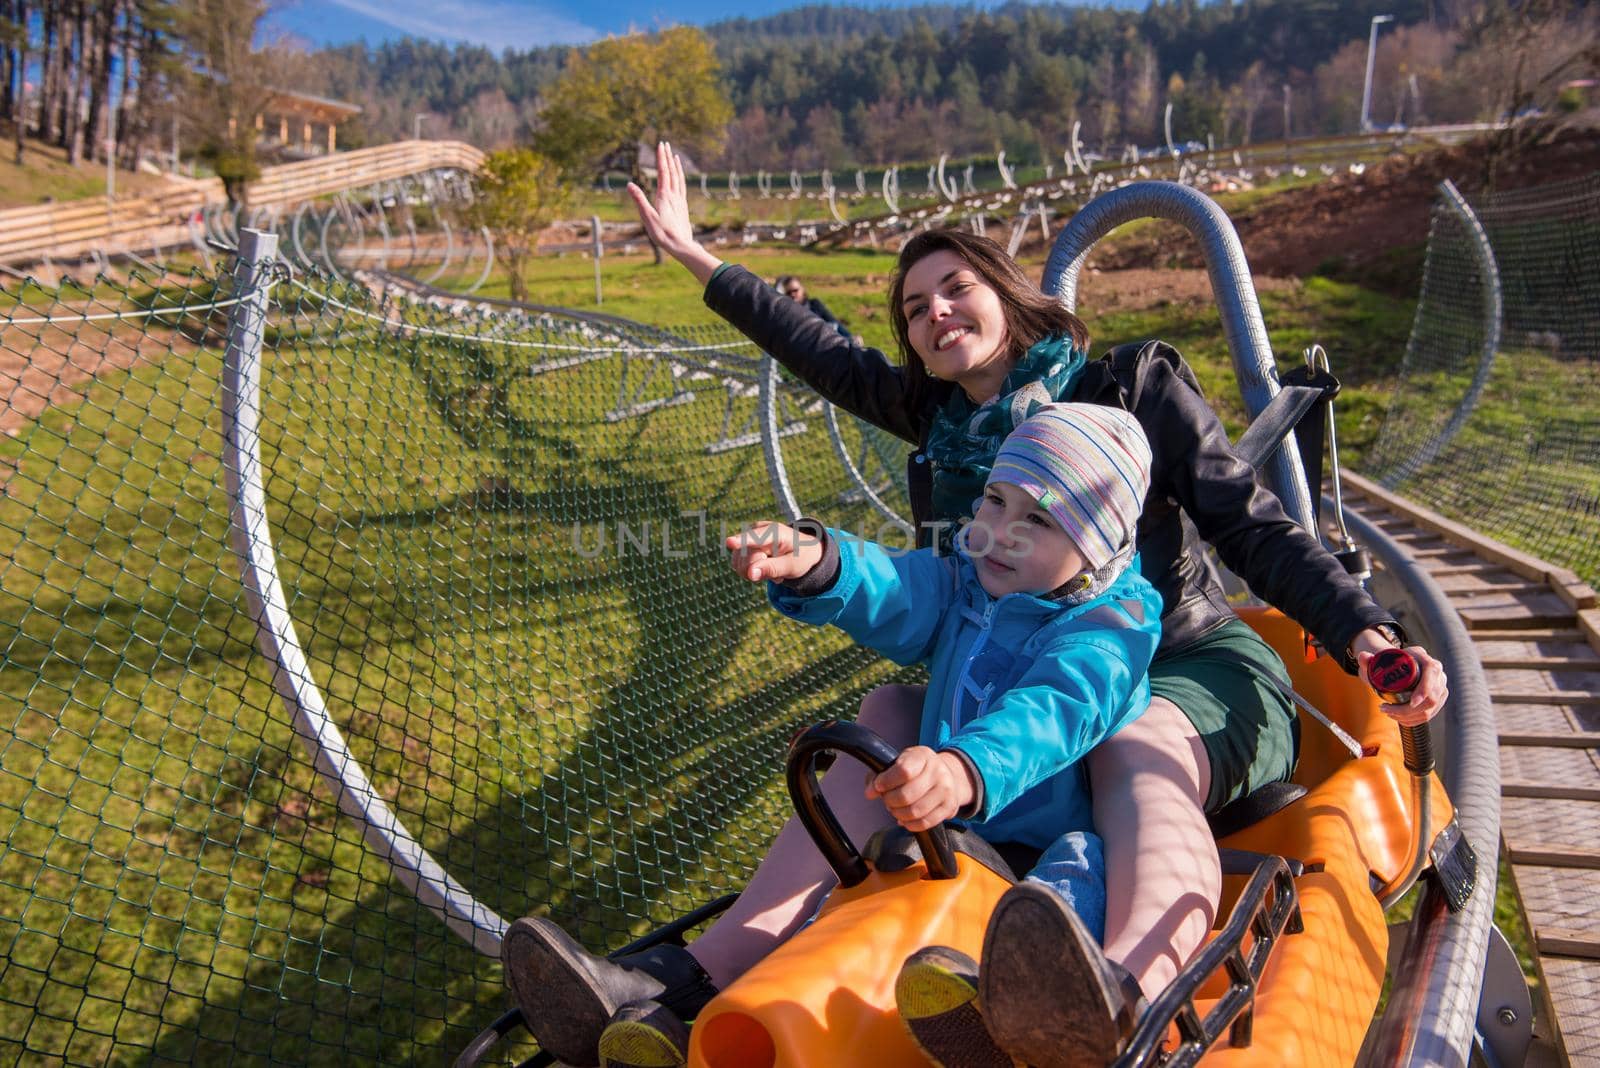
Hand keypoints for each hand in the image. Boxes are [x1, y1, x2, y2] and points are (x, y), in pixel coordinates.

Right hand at [626, 141, 722, 283]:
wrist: (681, 245)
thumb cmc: (662, 233)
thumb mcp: (647, 217)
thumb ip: (639, 199)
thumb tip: (629, 184)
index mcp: (664, 195)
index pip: (663, 171)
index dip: (661, 157)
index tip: (660, 144)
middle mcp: (674, 195)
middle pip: (672, 172)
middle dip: (668, 157)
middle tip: (666, 144)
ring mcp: (680, 201)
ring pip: (679, 179)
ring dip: (676, 166)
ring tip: (675, 156)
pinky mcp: (683, 208)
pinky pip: (682, 187)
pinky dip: (681, 178)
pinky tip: (680, 179)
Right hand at [725, 521, 822, 582]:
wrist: (802, 550)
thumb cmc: (800, 556)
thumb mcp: (792, 565)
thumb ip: (772, 568)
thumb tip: (750, 574)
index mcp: (774, 531)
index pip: (755, 537)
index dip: (740, 541)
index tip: (729, 542)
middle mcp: (757, 531)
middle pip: (746, 558)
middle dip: (759, 571)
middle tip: (778, 574)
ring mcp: (747, 539)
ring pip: (739, 563)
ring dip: (755, 573)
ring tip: (773, 568)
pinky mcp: (742, 547)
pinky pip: (738, 566)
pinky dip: (752, 572)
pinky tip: (765, 568)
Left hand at [865, 746, 975, 832]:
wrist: (947, 776)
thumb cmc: (916, 770)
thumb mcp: (898, 763)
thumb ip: (879, 775)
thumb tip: (870, 792)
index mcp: (923, 755)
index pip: (903, 771)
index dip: (887, 781)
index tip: (878, 786)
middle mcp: (938, 771)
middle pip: (907, 795)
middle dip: (890, 801)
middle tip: (887, 800)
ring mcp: (946, 789)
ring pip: (915, 811)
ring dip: (899, 814)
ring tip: (895, 809)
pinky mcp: (950, 806)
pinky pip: (926, 822)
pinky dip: (910, 824)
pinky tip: (905, 819)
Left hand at [1351, 628, 1447, 725]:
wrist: (1395, 666)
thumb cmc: (1386, 662)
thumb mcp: (1376, 660)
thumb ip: (1367, 659)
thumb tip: (1363, 656)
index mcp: (1422, 657)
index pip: (1432, 671)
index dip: (1425, 689)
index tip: (1411, 703)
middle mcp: (1435, 671)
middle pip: (1432, 697)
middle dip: (1409, 710)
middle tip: (1386, 709)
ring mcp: (1439, 686)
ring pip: (1430, 709)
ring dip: (1408, 716)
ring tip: (1389, 713)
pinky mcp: (1438, 699)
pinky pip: (1430, 714)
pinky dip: (1413, 720)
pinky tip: (1399, 719)